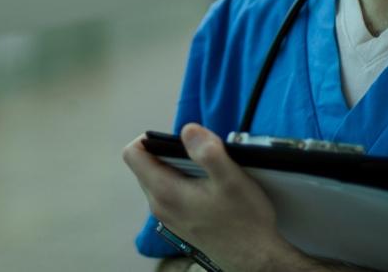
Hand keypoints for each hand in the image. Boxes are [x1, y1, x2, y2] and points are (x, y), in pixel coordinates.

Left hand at [123, 123, 308, 271]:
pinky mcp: (178, 222)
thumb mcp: (231, 180)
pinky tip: (209, 189)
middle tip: (199, 155)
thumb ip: (208, 152)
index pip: (132, 154)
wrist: (255, 258)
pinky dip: (183, 183)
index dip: (150, 138)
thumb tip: (188, 129)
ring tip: (207, 172)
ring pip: (158, 179)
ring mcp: (168, 216)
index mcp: (165, 192)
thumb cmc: (245, 221)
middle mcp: (159, 206)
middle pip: (145, 165)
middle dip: (167, 152)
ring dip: (177, 167)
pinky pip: (169, 193)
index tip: (177, 139)